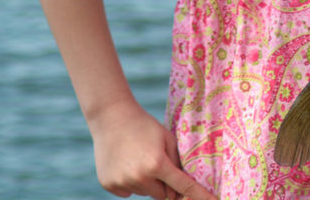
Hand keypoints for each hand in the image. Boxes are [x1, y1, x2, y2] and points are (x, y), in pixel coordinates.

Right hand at [89, 101, 218, 199]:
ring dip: (147, 183)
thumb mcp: (168, 139)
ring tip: (140, 159)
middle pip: (162, 194)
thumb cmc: (145, 126)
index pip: (183, 186)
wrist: (112, 118)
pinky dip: (130, 183)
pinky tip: (127, 164)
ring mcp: (122, 182)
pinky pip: (127, 192)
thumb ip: (177, 162)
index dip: (200, 195)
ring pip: (145, 193)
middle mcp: (139, 177)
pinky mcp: (108, 184)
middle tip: (158, 163)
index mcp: (157, 164)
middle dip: (165, 184)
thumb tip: (183, 188)